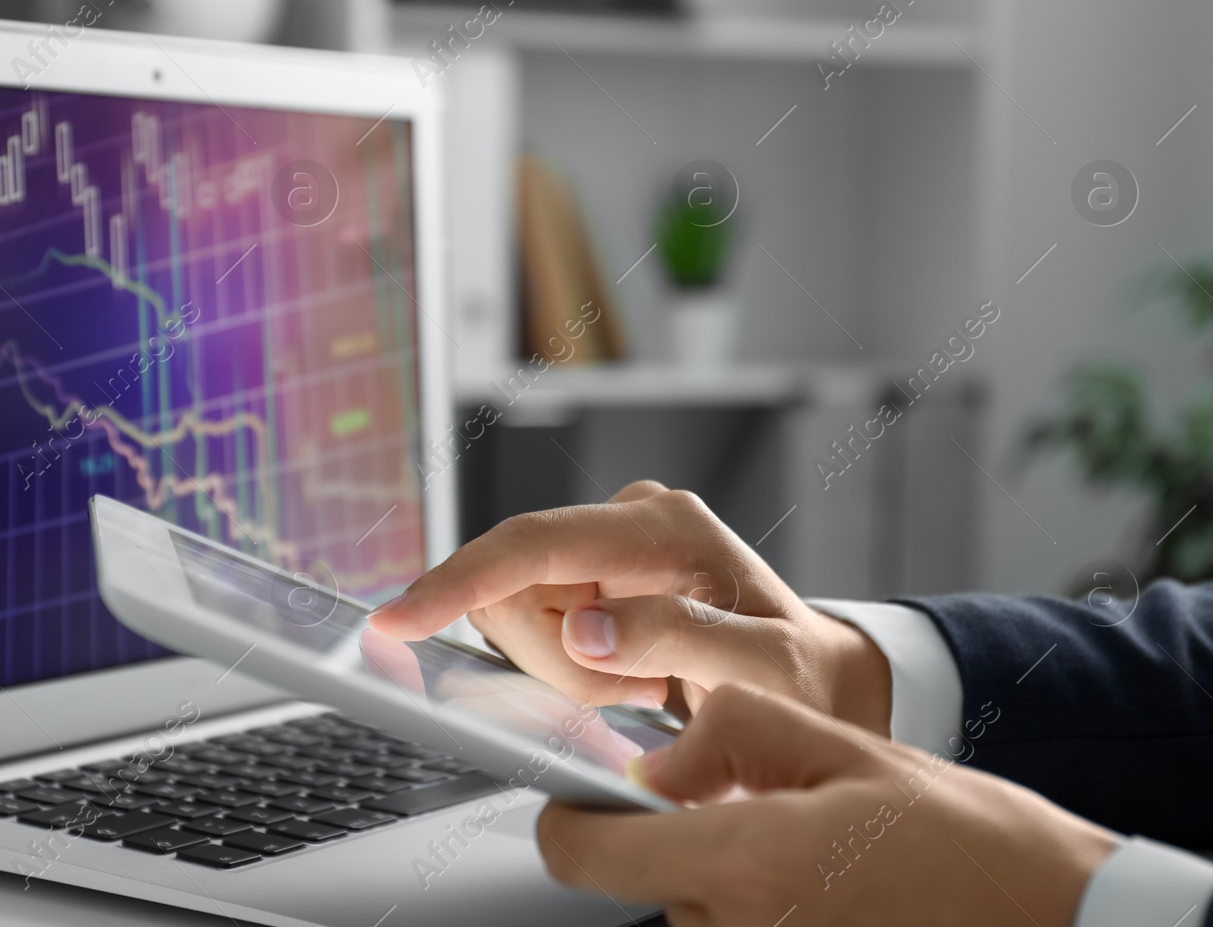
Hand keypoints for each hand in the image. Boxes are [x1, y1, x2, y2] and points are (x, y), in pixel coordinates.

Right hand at [367, 481, 891, 733]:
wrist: (814, 681)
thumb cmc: (799, 676)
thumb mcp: (763, 670)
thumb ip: (680, 640)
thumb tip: (586, 628)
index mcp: (662, 524)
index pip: (534, 542)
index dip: (460, 579)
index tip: (398, 617)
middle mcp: (623, 520)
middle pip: (512, 590)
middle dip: (551, 661)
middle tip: (630, 692)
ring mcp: (600, 549)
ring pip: (512, 616)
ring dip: (559, 672)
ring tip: (640, 686)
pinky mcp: (584, 580)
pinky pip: (529, 629)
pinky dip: (561, 671)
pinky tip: (621, 677)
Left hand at [539, 684, 1117, 926]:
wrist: (1061, 922)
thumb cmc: (970, 842)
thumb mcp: (846, 748)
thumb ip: (731, 734)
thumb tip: (653, 763)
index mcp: (742, 863)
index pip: (584, 856)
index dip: (572, 821)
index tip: (588, 798)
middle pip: (642, 886)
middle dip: (676, 840)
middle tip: (755, 807)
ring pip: (693, 917)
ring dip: (724, 881)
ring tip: (811, 855)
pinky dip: (758, 911)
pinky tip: (826, 893)